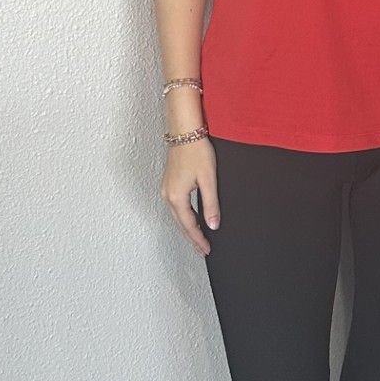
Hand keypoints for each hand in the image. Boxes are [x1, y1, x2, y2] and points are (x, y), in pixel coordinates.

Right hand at [162, 137, 219, 255]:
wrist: (184, 130)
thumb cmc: (196, 151)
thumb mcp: (208, 180)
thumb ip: (210, 204)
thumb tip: (213, 225)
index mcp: (177, 197)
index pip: (189, 226)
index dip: (198, 239)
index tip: (206, 250)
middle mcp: (167, 195)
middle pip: (181, 223)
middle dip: (192, 238)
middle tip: (202, 250)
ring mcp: (166, 189)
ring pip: (177, 215)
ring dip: (188, 228)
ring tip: (198, 239)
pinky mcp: (169, 183)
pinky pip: (176, 206)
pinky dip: (184, 216)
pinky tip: (192, 218)